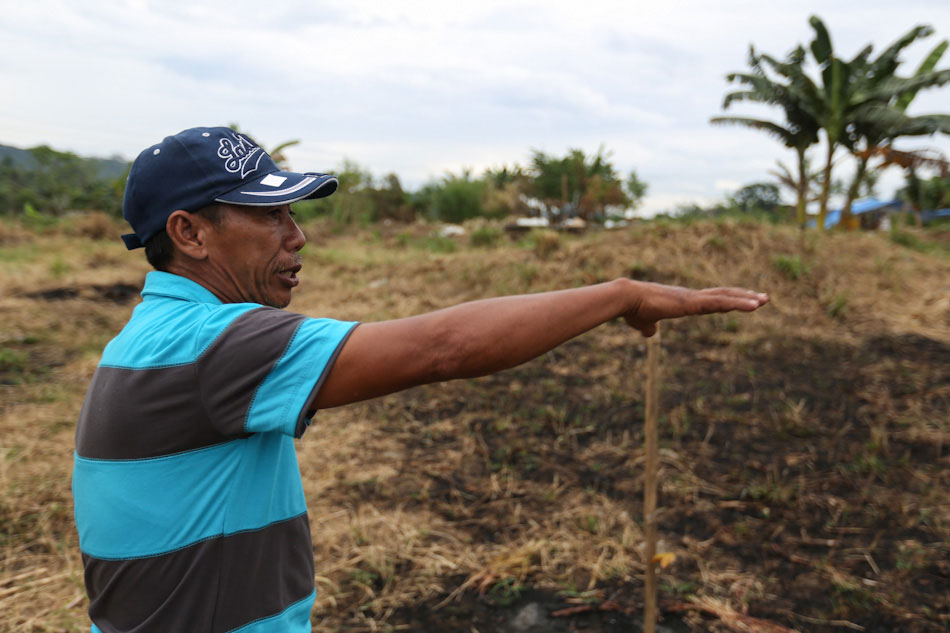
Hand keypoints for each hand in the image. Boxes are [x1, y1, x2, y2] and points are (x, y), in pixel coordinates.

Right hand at [622, 281, 767, 336]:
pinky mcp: (693, 302)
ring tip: (764, 300)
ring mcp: (693, 298)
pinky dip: (739, 303)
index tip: (740, 300)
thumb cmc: (633, 309)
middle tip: (762, 298)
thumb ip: (650, 327)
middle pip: (723, 295)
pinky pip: (721, 302)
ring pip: (725, 298)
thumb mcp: (644, 322)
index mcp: (682, 301)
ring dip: (746, 299)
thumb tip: (650, 333)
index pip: (710, 299)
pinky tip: (754, 305)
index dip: (726, 299)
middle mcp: (691, 296)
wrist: (626, 299)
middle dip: (743, 297)